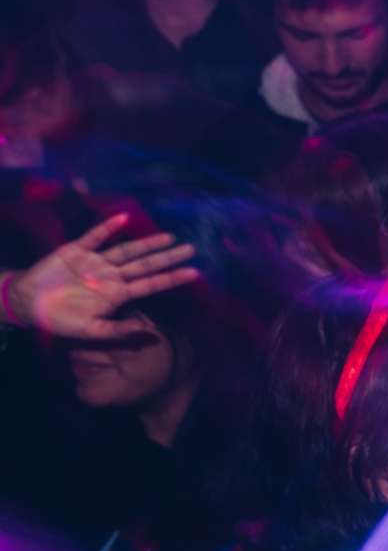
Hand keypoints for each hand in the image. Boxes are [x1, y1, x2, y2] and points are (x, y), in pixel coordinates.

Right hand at [2, 215, 195, 336]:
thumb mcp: (90, 330)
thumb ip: (117, 331)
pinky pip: (94, 238)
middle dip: (167, 258)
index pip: (151, 284)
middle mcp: (111, 275)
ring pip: (126, 250)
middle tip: (192, 249)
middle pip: (145, 265)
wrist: (28, 304)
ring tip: (169, 237)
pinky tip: (123, 218)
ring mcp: (95, 262)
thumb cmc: (61, 319)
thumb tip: (145, 331)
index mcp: (118, 294)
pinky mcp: (76, 251)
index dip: (171, 278)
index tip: (195, 273)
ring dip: (146, 244)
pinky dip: (107, 228)